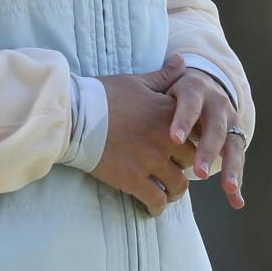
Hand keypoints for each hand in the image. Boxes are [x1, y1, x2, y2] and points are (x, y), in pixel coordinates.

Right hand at [93, 54, 196, 215]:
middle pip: (191, 162)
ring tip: (167, 194)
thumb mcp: (136, 82)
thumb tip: (184, 61)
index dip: (196, 143)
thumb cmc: (102, 95)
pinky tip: (152, 209)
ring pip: (177, 186)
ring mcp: (150, 161)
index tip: (190, 148)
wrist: (74, 117)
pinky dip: (157, 208)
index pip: (197, 133)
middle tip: (177, 172)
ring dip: (175, 192)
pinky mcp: (133, 180)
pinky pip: (155, 200)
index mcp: (168, 114)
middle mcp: (165, 139)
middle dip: (187, 169)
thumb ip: (164, 76)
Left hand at [165, 67, 245, 210]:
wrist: (204, 86)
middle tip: (199, 172)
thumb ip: (161, 82)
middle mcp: (217, 104)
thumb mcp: (165, 85)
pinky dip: (237, 180)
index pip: (190, 104)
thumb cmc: (173, 93)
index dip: (184, 120)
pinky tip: (236, 201)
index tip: (174, 139)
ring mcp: (230, 122)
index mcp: (196, 90)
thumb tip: (159, 68)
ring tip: (228, 188)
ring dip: (231, 167)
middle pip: (215, 127)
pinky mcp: (235, 138)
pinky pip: (237, 160)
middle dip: (209, 150)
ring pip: (232, 145)